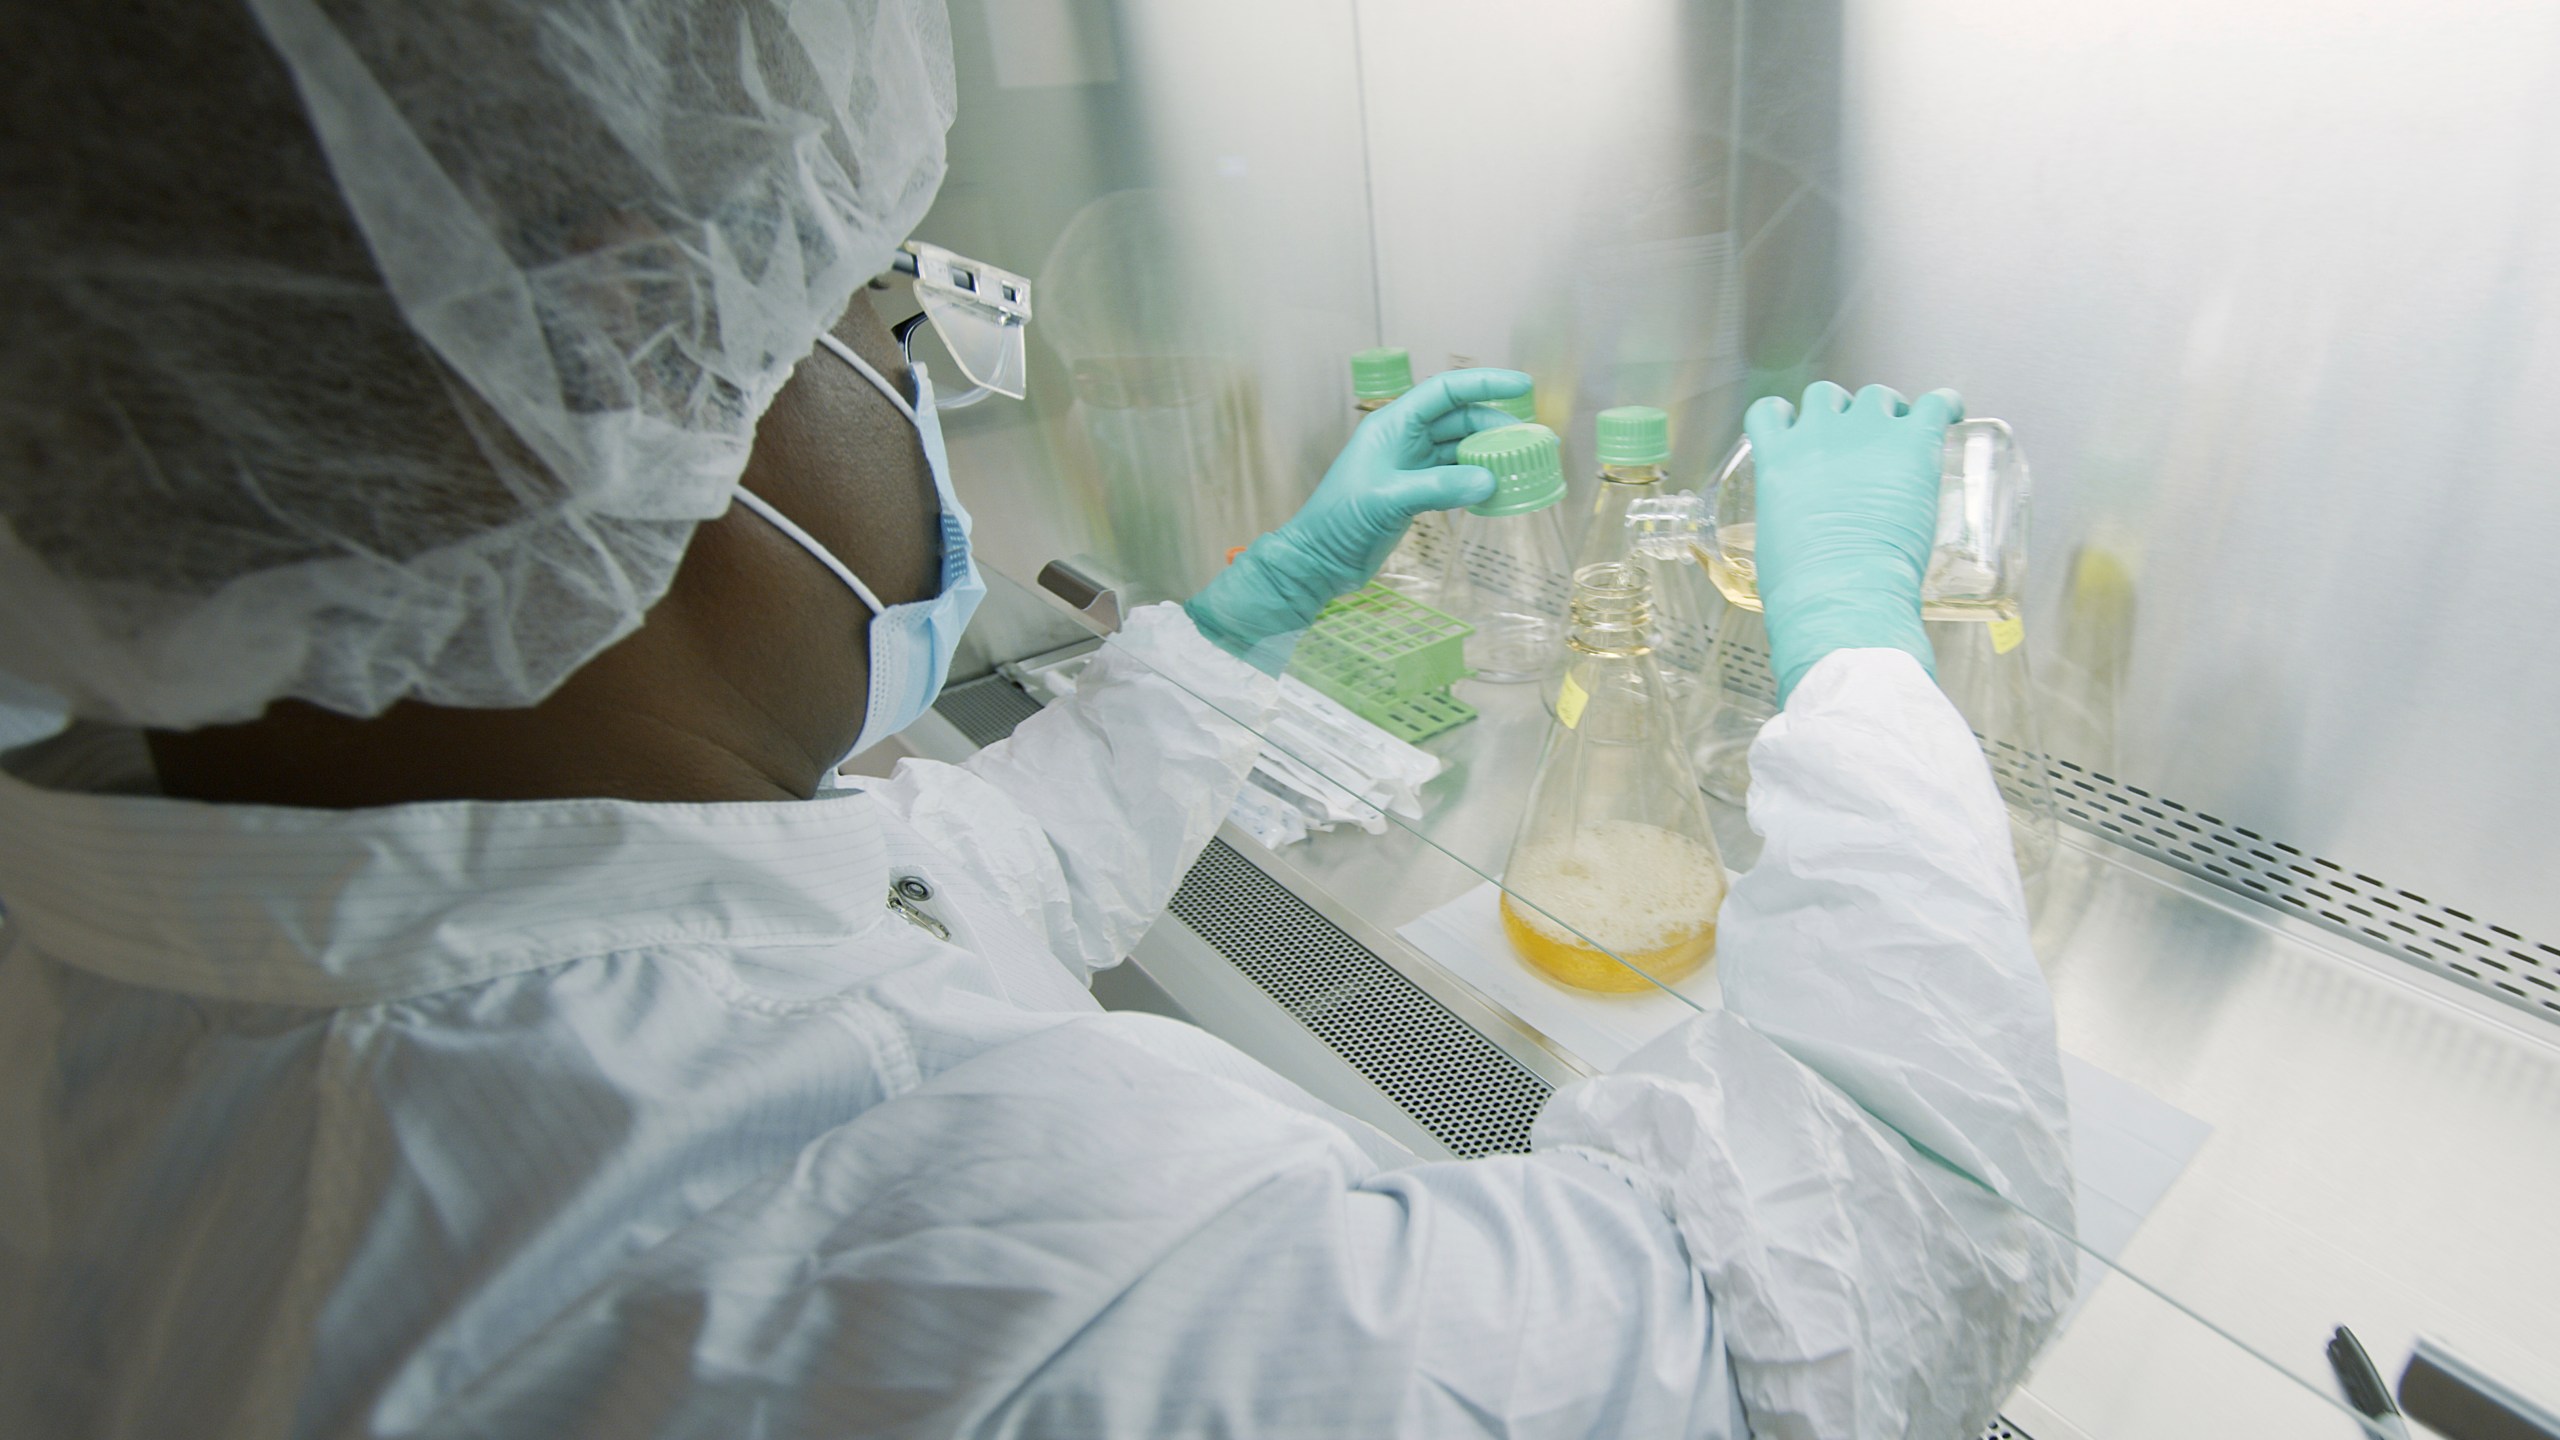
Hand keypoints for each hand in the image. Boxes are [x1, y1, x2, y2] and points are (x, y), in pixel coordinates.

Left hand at [1187, 368, 1530, 669]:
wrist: (1319, 560)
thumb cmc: (1341, 521)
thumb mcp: (1389, 499)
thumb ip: (1439, 488)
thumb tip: (1490, 481)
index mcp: (1393, 425)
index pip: (1445, 391)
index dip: (1484, 384)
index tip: (1522, 386)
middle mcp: (1404, 439)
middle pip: (1458, 419)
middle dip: (1494, 425)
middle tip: (1530, 440)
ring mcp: (1410, 466)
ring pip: (1459, 449)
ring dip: (1488, 454)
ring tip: (1520, 465)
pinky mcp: (1415, 493)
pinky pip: (1454, 477)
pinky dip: (1476, 481)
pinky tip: (1498, 490)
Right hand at [1746, 381, 1961, 703]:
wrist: (1840, 594)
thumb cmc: (1803, 586)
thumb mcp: (1773, 545)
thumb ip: (1787, 521)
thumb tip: (1805, 534)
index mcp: (1777, 459)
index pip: (1771, 412)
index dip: (1788, 418)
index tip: (1800, 429)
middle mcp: (1817, 434)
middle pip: (1826, 395)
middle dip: (1841, 413)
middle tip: (1859, 442)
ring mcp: (1865, 434)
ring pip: (1876, 395)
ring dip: (1888, 411)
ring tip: (1904, 435)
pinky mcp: (1911, 443)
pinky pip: (1935, 402)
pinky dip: (1945, 404)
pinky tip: (1950, 413)